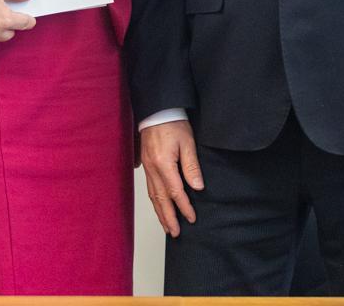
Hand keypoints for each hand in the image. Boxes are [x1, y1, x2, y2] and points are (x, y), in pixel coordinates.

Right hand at [139, 119, 204, 236]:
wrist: (157, 110)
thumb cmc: (173, 123)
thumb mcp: (187, 142)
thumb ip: (191, 166)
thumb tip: (197, 187)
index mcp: (164, 164)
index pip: (175, 192)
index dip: (184, 207)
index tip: (192, 218)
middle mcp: (152, 169)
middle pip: (160, 199)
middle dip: (169, 217)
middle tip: (175, 233)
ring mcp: (147, 168)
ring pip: (152, 196)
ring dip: (160, 213)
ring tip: (167, 226)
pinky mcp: (146, 165)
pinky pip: (149, 188)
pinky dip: (154, 201)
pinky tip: (158, 207)